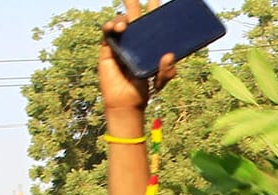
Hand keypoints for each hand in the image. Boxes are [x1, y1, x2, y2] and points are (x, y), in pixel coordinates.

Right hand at [100, 0, 178, 114]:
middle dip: (134, 1)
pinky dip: (109, 26)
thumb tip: (170, 56)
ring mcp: (121, 41)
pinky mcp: (109, 47)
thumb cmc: (142, 89)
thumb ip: (167, 71)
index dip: (154, 7)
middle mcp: (135, 39)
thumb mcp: (160, 81)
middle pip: (135, 14)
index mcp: (149, 42)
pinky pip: (107, 31)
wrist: (126, 102)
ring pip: (120, 20)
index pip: (152, 21)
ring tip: (125, 25)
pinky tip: (114, 28)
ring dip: (122, 17)